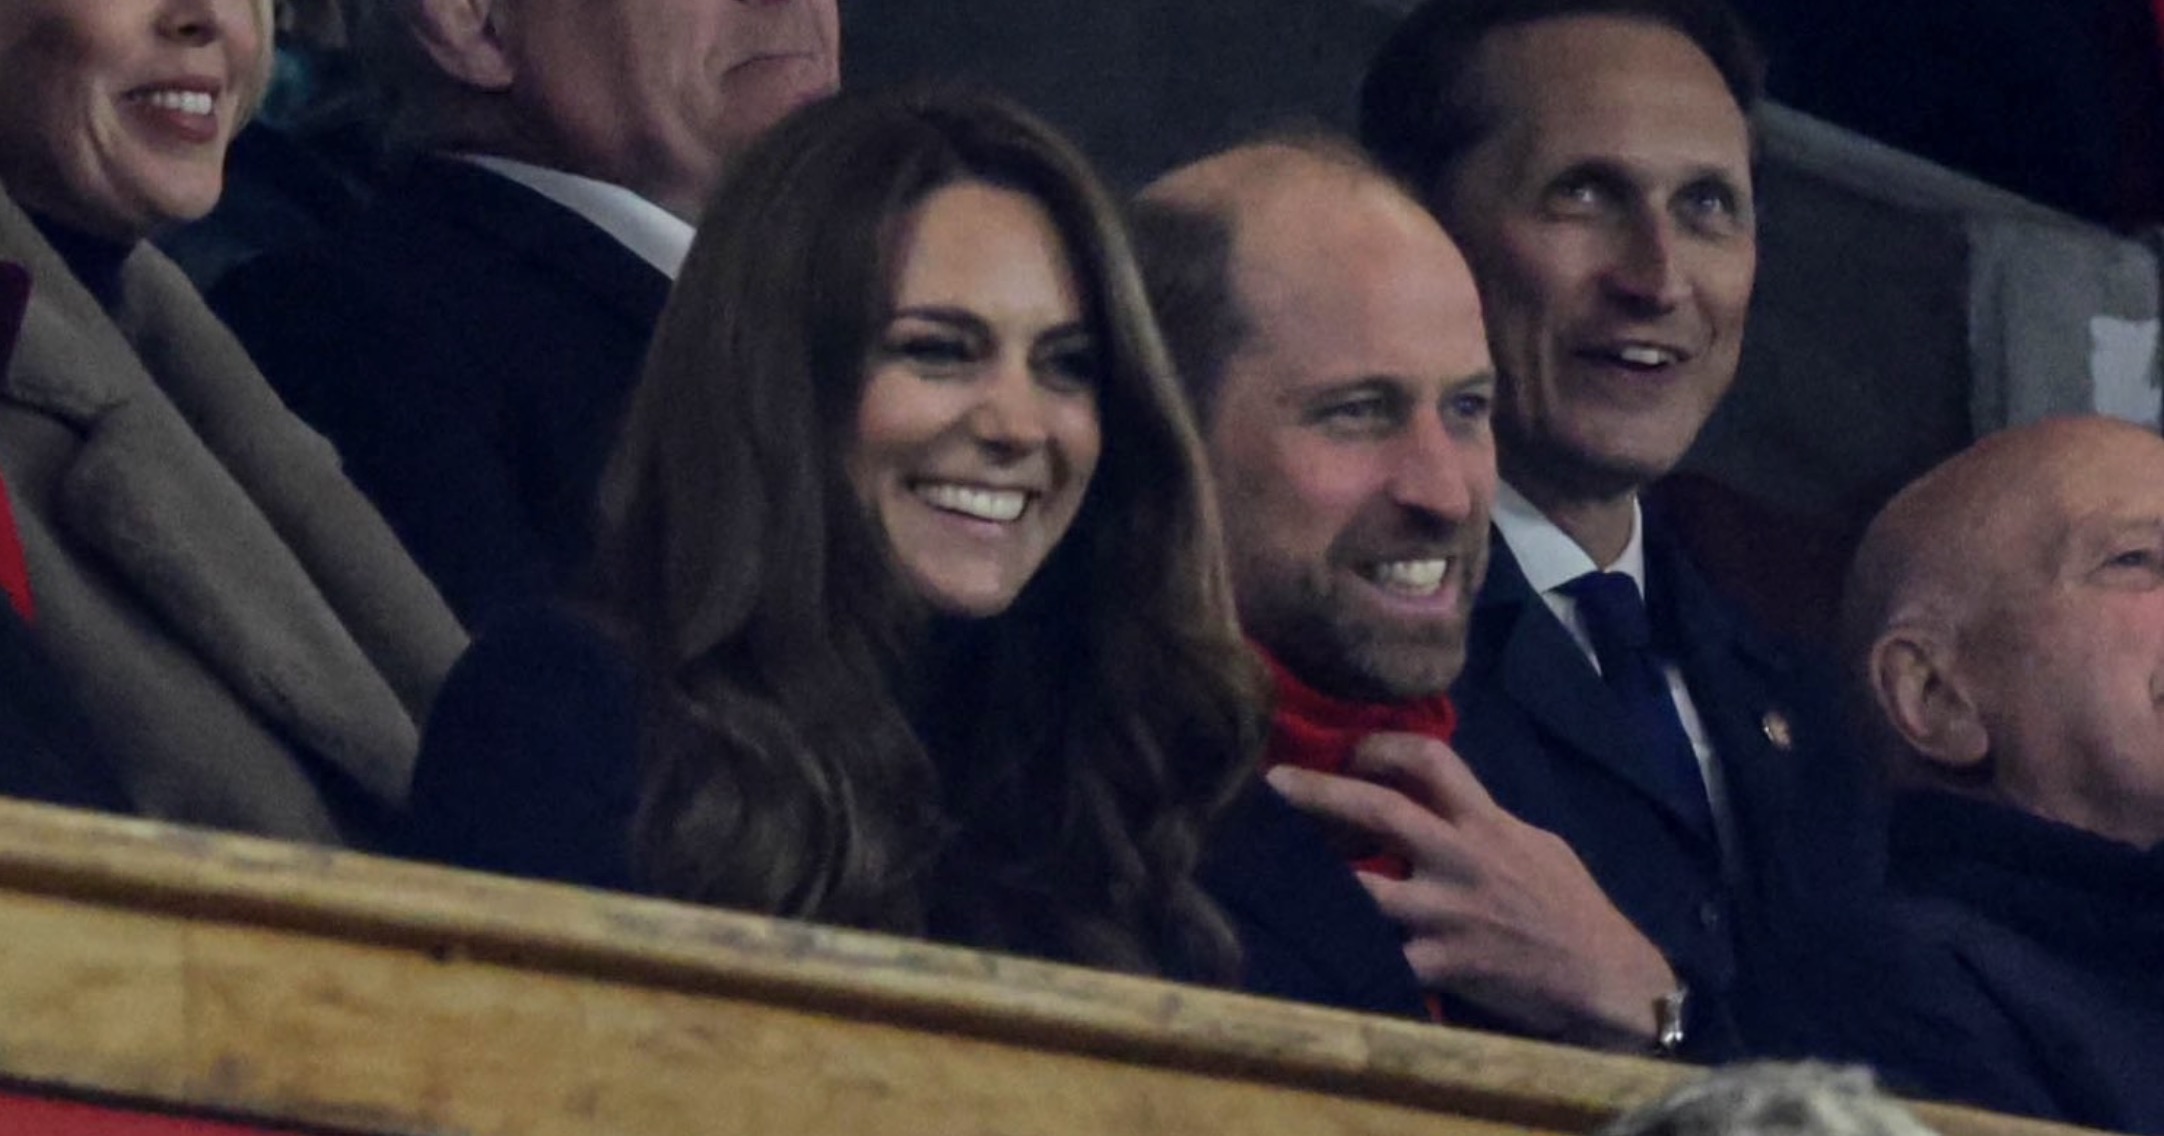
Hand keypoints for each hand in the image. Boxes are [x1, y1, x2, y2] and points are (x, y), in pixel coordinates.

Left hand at [1265, 732, 1677, 1049]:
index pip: (1431, 761)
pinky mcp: (1442, 966)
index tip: (1350, 749)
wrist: (1606, 980)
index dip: (1383, 745)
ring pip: (1364, 887)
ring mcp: (1448, 914)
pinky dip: (1343, 949)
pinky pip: (1380, 955)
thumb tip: (1440, 801)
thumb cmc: (1573, 909)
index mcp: (1486, 823)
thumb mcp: (1537, 845)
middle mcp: (1461, 859)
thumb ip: (1485, 820)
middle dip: (1321, 793)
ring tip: (1267, 865)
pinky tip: (1306, 943)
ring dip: (1312, 876)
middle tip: (1272, 781)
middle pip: (1381, 811)